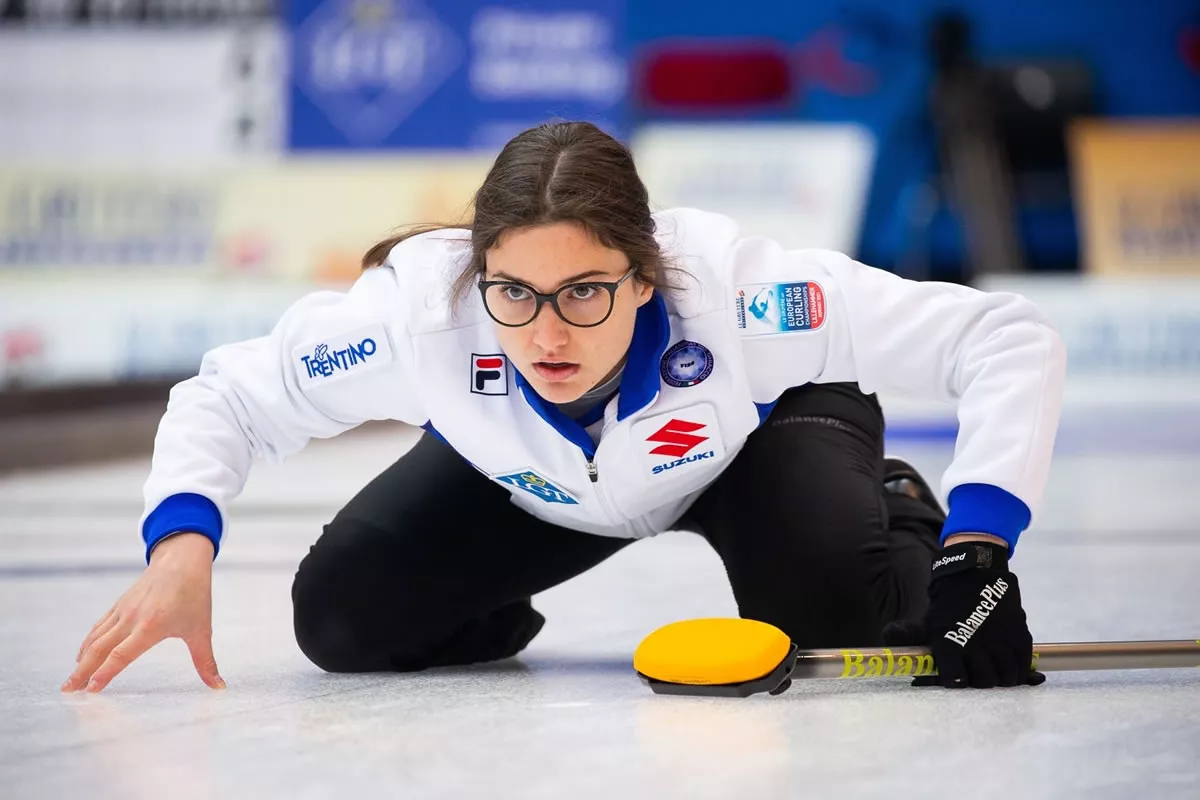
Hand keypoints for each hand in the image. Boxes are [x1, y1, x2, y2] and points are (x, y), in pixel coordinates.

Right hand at [63, 533, 223, 692]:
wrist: (182, 560)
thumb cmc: (195, 594)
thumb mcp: (201, 630)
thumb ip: (206, 662)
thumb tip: (219, 687)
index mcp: (150, 627)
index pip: (121, 655)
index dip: (105, 674)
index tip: (91, 690)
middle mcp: (131, 619)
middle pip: (99, 649)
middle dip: (82, 672)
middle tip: (68, 691)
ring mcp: (123, 610)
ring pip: (95, 638)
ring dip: (81, 660)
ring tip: (71, 680)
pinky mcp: (120, 604)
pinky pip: (99, 626)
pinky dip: (88, 642)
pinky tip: (82, 654)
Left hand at [883, 541, 1044, 687]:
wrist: (972, 574)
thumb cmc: (947, 603)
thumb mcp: (934, 627)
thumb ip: (940, 653)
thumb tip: (935, 676)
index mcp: (951, 644)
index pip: (956, 679)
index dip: (957, 681)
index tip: (957, 677)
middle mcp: (976, 645)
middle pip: (985, 681)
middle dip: (981, 681)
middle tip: (979, 674)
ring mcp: (1000, 641)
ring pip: (1007, 677)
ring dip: (1001, 679)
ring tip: (997, 673)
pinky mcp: (1019, 635)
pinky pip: (1023, 664)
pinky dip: (1018, 670)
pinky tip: (1011, 666)